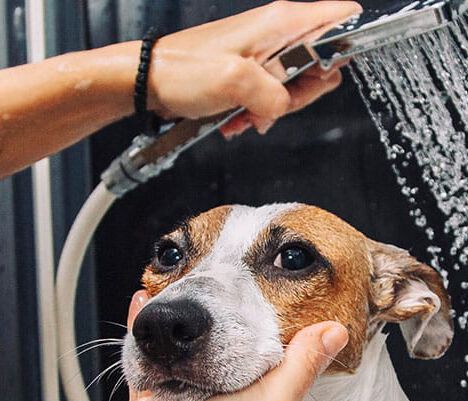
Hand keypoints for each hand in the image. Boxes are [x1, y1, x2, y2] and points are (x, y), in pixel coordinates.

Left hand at [146, 1, 361, 134]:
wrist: (152, 81)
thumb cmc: (183, 71)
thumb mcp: (234, 84)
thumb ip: (274, 96)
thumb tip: (284, 106)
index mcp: (282, 22)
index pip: (342, 17)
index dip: (346, 47)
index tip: (322, 76)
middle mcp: (278, 33)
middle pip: (323, 63)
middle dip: (301, 94)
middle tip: (271, 104)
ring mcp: (265, 53)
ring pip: (296, 85)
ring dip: (274, 108)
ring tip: (245, 114)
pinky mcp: (252, 71)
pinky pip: (273, 95)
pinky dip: (259, 111)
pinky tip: (238, 118)